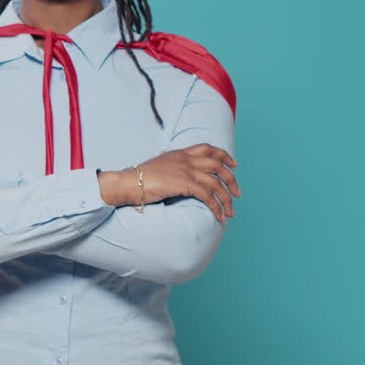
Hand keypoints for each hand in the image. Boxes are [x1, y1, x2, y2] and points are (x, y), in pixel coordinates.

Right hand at [98, 143, 240, 221]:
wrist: (128, 182)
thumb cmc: (138, 178)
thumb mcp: (158, 165)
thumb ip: (171, 165)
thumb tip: (176, 172)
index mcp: (179, 153)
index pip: (208, 149)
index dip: (224, 156)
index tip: (234, 165)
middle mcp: (185, 159)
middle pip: (218, 166)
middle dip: (232, 180)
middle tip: (237, 193)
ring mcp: (186, 171)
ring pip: (216, 183)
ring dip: (227, 199)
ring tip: (230, 212)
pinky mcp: (184, 184)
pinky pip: (208, 196)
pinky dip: (216, 207)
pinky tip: (219, 216)